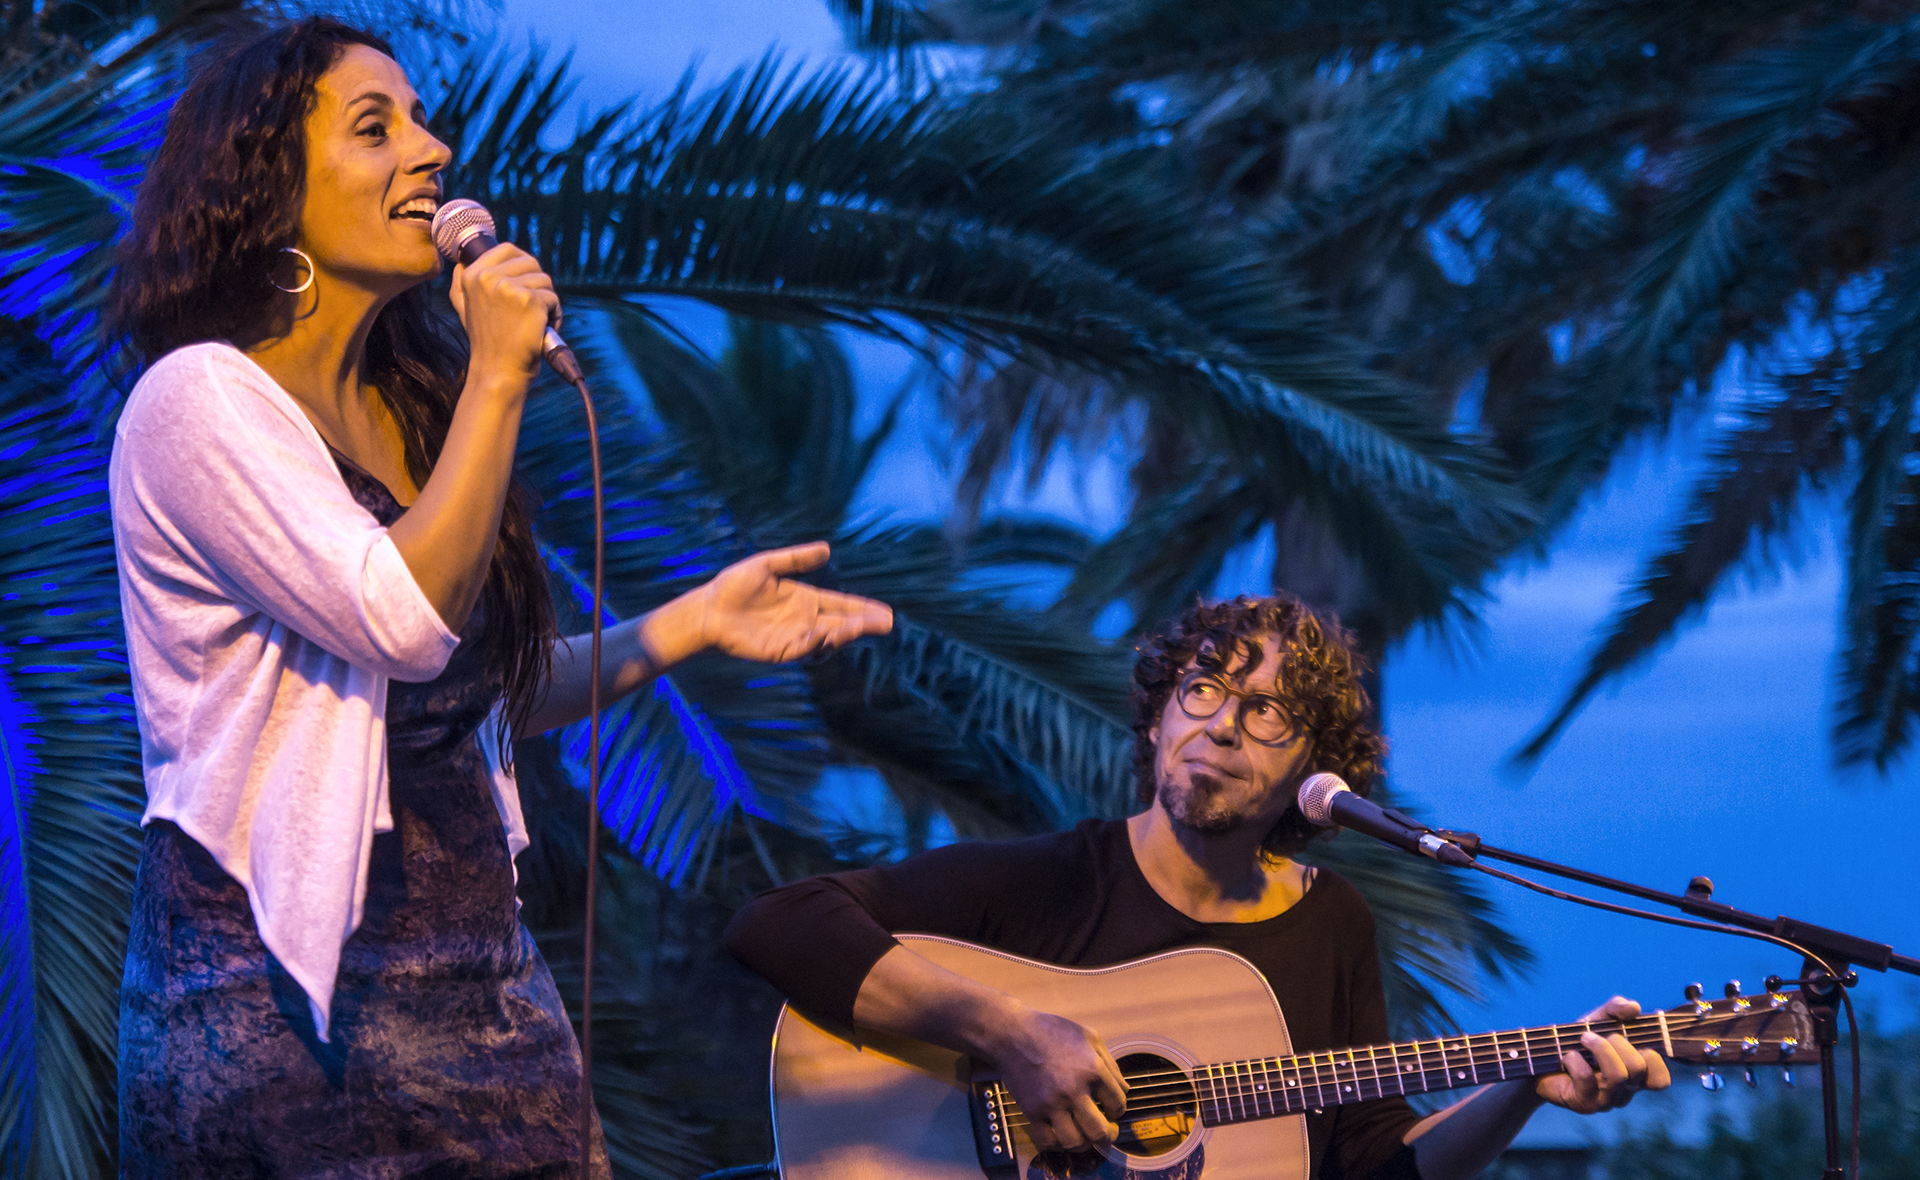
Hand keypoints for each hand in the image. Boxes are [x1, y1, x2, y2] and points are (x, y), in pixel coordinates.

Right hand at [449, 242, 559, 383]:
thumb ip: (462, 282)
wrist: (498, 370)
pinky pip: (553, 298)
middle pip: (531, 262)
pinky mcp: (531, 301)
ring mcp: (510, 288)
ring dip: (547, 300)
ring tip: (535, 320)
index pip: (507, 249)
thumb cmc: (487, 341)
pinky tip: (543, 328)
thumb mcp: (464, 307)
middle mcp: (489, 277)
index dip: (522, 263)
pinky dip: (555, 314)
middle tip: (530, 307)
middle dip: (537, 284)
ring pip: (545, 280)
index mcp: (473, 275)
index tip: (525, 282)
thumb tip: (462, 261)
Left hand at [689, 541, 892, 662]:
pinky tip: (823, 634)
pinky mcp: (779, 651)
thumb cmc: (734, 586)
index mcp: (805, 600)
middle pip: (841, 624)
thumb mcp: (767, 565)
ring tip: (860, 627)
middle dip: (864, 625)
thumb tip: (827, 549)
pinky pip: (802, 649)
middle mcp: (804, 620)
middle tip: (886, 624)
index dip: (863, 609)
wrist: (708, 609)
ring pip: (827, 639)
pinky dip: (814, 644)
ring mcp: (794, 638)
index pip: (841, 605)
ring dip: (844, 635)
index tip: (886, 613)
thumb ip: (795, 559)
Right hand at [987, 1006, 1127, 1153]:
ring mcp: (1051, 1103)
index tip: (1111, 1110)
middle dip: (1108, 1137)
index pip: (1118, 1104)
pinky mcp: (1032, 1111)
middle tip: (1106, 1133)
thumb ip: (1110, 1064)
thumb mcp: (1089, 1037)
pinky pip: (1048, 1141)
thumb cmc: (1052, 1031)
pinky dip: (1058, 1145)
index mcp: (1093, 1069)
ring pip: (1074, 1142)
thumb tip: (1122, 1090)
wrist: (1012, 1034)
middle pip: (1099, 1131)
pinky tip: (1061, 1135)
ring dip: (1084, 1144)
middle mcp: (1074, 1090)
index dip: (1118, 1110)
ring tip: (1084, 1136)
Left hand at [1534, 996, 1670, 1112]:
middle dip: (1619, 1044)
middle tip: (1597, 1035)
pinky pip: (1588, 1081)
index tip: (1632, 1040)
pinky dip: (1576, 1061)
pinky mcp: (1583, 1103)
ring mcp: (1605, 1100)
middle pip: (1639, 1070)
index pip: (1661, 1080)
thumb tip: (1634, 1007)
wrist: (1540, 1060)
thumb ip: (1616, 1009)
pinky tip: (1567, 1056)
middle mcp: (1624, 1092)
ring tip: (1584, 1037)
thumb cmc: (1576, 1042)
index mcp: (1634, 1076)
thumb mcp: (1596, 1020)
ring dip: (1600, 1049)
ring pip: (1618, 1077)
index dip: (1653, 1059)